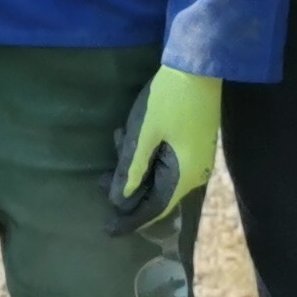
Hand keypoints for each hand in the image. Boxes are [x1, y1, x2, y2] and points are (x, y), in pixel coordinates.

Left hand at [105, 64, 223, 232]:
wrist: (199, 65)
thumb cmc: (169, 98)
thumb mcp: (143, 133)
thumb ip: (130, 169)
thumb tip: (119, 201)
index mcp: (183, 175)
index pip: (153, 209)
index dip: (129, 221)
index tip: (107, 231)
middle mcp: (193, 173)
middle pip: (156, 195)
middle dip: (126, 191)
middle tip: (98, 182)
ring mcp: (196, 158)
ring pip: (159, 177)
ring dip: (133, 168)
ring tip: (115, 146)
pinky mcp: (192, 144)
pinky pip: (166, 162)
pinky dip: (145, 156)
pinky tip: (128, 137)